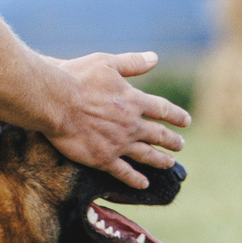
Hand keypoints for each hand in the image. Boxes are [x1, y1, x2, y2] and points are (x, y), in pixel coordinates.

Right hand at [46, 51, 188, 188]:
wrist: (55, 101)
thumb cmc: (77, 78)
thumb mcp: (107, 63)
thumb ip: (132, 63)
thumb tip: (155, 58)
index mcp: (133, 101)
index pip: (162, 110)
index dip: (176, 115)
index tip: (186, 121)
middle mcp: (131, 124)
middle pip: (158, 134)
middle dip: (172, 140)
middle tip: (181, 145)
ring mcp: (119, 144)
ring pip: (146, 155)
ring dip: (160, 160)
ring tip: (170, 163)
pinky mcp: (103, 159)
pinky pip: (124, 172)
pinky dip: (136, 179)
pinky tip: (144, 184)